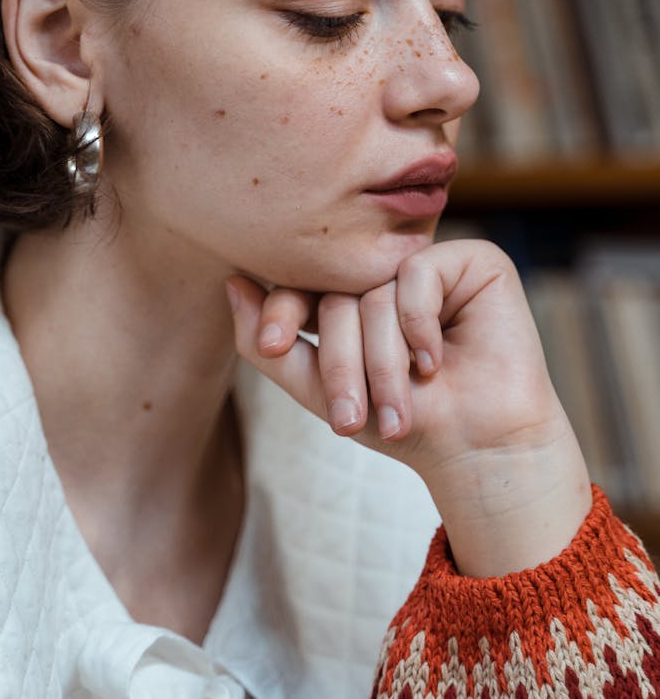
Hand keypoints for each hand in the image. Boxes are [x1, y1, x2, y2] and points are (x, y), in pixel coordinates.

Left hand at [226, 239, 591, 575]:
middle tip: (350, 420)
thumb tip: (230, 281)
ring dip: (384, 364)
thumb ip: (269, 344)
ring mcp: (429, 264)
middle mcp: (387, 273)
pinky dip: (419, 326)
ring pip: (376, 293)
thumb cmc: (406, 422)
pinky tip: (435, 362)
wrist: (480, 450)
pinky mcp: (473, 261)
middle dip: (342, 365)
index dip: (284, 309)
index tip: (275, 345)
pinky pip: (419, 276)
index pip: (304, 284)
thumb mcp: (322, 391)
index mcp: (352, 295)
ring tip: (399, 414)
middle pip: (338, 296)